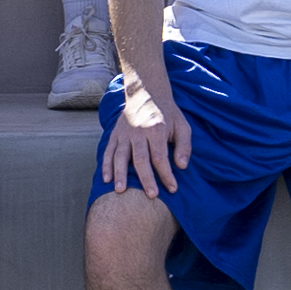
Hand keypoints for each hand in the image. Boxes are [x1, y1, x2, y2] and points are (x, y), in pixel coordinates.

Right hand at [100, 76, 193, 194]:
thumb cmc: (168, 114)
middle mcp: (138, 132)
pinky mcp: (115, 134)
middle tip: (151, 196)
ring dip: (120, 174)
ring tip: (121, 191)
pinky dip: (106, 165)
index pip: (160, 156)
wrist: (147, 93)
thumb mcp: (182, 126)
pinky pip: (108, 151)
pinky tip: (106, 179)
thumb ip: (184, 146)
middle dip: (146, 179)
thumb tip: (181, 166)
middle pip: (140, 159)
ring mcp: (124, 133)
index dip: (166, 174)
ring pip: (120, 156)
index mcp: (156, 129)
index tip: (172, 189)